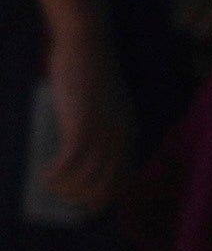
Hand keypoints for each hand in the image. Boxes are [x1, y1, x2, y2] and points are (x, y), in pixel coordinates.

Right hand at [28, 54, 127, 231]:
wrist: (87, 45)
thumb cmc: (88, 72)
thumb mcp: (100, 105)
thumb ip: (96, 127)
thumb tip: (76, 150)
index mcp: (128, 133)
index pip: (123, 179)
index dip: (104, 198)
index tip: (84, 205)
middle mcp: (121, 138)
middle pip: (106, 186)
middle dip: (82, 199)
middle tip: (61, 198)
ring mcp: (103, 134)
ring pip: (87, 180)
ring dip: (66, 190)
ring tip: (49, 186)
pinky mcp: (82, 127)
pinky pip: (70, 165)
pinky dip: (56, 177)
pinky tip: (44, 177)